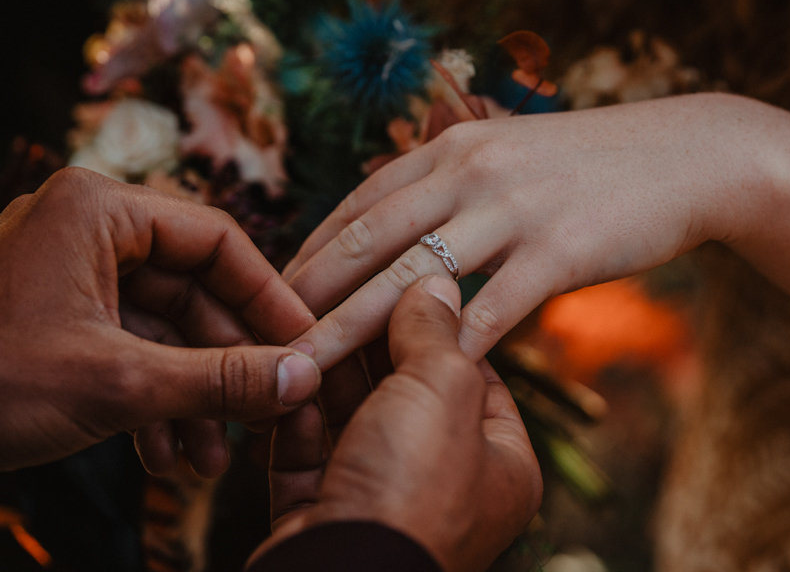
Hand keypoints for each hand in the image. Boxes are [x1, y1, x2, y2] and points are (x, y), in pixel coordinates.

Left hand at [0, 168, 318, 472]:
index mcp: (100, 210)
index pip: (218, 241)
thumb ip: (219, 379)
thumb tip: (303, 378)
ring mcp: (72, 279)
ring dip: (193, 397)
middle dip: (226, 367)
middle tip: (267, 413)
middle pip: (195, 293)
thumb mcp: (116, 383)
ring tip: (212, 459)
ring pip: (163, 332)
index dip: (269, 298)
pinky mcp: (58, 321)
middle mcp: (90, 233)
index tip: (306, 346)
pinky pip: (128, 352)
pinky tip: (166, 456)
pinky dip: (153, 403)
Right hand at [251, 276, 541, 571]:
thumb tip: (436, 282)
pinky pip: (308, 455)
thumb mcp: (441, 389)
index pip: (475, 377)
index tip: (404, 288)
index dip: (440, 329)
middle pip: (406, 395)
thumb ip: (437, 331)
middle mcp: (445, 486)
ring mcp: (383, 502)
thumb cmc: (412, 490)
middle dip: (370, 348)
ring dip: (327, 378)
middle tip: (342, 299)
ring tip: (304, 329)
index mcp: (499, 464)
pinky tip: (284, 384)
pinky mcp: (323, 514)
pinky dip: (295, 419)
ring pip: (352, 421)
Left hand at [282, 93, 774, 367]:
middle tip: (260, 334)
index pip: (360, 202)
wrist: (684, 157)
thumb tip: (404, 232)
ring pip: (413, 278)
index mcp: (453, 147)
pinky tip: (415, 382)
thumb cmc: (591, 164)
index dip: (311, 248)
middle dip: (309, 291)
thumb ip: (453, 186)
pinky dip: (449, 348)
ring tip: (310, 366)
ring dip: (354, 327)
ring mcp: (513, 210)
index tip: (274, 289)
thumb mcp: (510, 154)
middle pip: (369, 238)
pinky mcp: (558, 251)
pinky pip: (491, 309)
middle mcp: (471, 172)